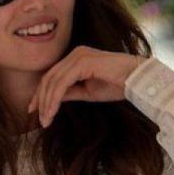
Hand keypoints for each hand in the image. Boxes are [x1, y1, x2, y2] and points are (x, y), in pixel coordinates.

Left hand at [28, 46, 143, 127]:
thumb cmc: (117, 85)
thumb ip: (70, 92)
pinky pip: (62, 83)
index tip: (35, 111)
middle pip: (49, 77)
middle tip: (38, 119)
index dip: (41, 94)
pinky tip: (53, 112)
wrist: (137, 80)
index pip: (52, 75)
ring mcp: (78, 55)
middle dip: (40, 100)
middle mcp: (75, 53)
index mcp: (76, 58)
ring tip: (46, 121)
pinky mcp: (83, 62)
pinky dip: (55, 99)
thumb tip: (53, 100)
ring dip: (47, 103)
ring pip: (53, 81)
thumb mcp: (88, 92)